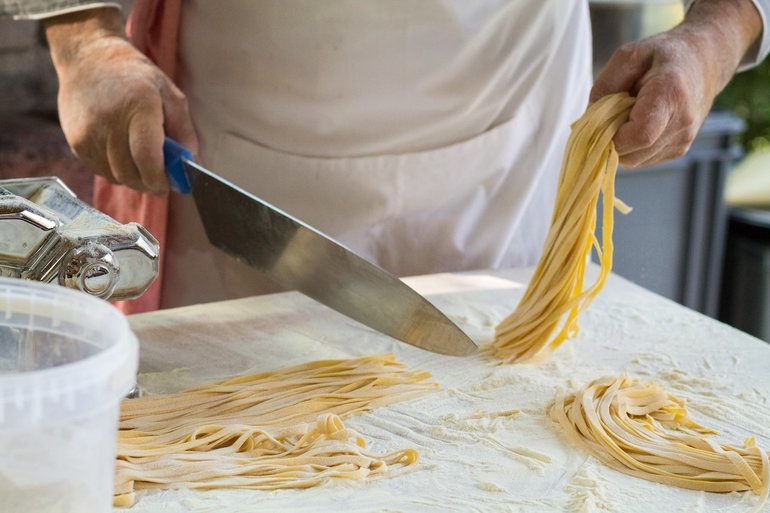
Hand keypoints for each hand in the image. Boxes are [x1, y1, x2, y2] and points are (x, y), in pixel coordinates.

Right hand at [44, 8, 197, 192]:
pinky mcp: (76, 142)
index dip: (160, 179)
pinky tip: (122, 153)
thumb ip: (184, 132)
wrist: (88, 59)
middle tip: (160, 177)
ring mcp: (89, 134)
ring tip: (141, 161)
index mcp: (139, 108)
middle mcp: (109, 122)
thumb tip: (190, 164)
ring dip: (133, 177)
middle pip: (131, 174)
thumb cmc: (136, 77)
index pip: (148, 159)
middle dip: (150, 182)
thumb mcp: (170, 95)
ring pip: (116, 176)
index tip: (170, 184)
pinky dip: (116, 170)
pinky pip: (101, 171)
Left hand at [590, 0, 761, 168]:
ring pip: (634, 161)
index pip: (640, 135)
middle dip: (612, 139)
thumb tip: (589, 122)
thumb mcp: (627, 56)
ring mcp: (682, 140)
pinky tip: (638, 123)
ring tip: (630, 115)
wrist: (705, 60)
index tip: (605, 120)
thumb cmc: (662, 55)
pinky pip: (642, 160)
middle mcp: (682, 123)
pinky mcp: (678, 151)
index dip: (614, 136)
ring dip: (621, 143)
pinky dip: (632, 147)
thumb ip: (604, 87)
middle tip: (615, 113)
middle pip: (632, 153)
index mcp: (670, 95)